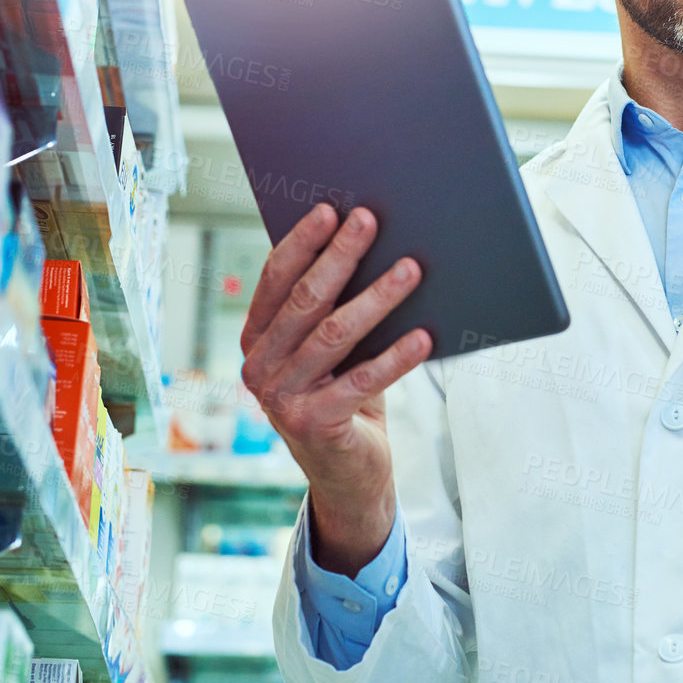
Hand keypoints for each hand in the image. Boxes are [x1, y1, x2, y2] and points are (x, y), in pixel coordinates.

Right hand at [240, 203, 431, 574]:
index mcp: (257, 339)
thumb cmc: (345, 395)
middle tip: (371, 221)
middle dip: (340, 257)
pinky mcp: (314, 425)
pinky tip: (425, 336)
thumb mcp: (334, 349)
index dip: (301, 243)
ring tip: (412, 268)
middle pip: (305, 301)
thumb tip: (370, 243)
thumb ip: (334, 307)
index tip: (329, 209)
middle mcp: (260, 367)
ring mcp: (282, 399)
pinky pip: (362, 382)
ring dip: (377, 298)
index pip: (275, 280)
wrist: (349, 472)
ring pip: (334, 335)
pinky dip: (396, 357)